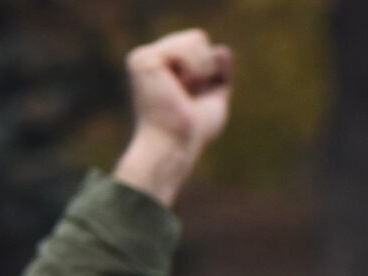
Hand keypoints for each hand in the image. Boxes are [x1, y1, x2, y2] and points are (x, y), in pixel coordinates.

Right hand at [113, 29, 233, 206]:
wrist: (176, 145)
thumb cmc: (193, 132)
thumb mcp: (213, 98)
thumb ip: (220, 74)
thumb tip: (223, 50)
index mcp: (163, 66)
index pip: (199, 46)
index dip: (210, 71)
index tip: (193, 98)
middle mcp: (151, 58)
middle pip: (198, 38)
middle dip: (206, 68)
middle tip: (188, 96)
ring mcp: (144, 57)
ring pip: (196, 39)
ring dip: (201, 70)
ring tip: (182, 92)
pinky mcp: (144, 59)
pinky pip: (187, 48)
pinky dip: (194, 70)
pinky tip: (178, 87)